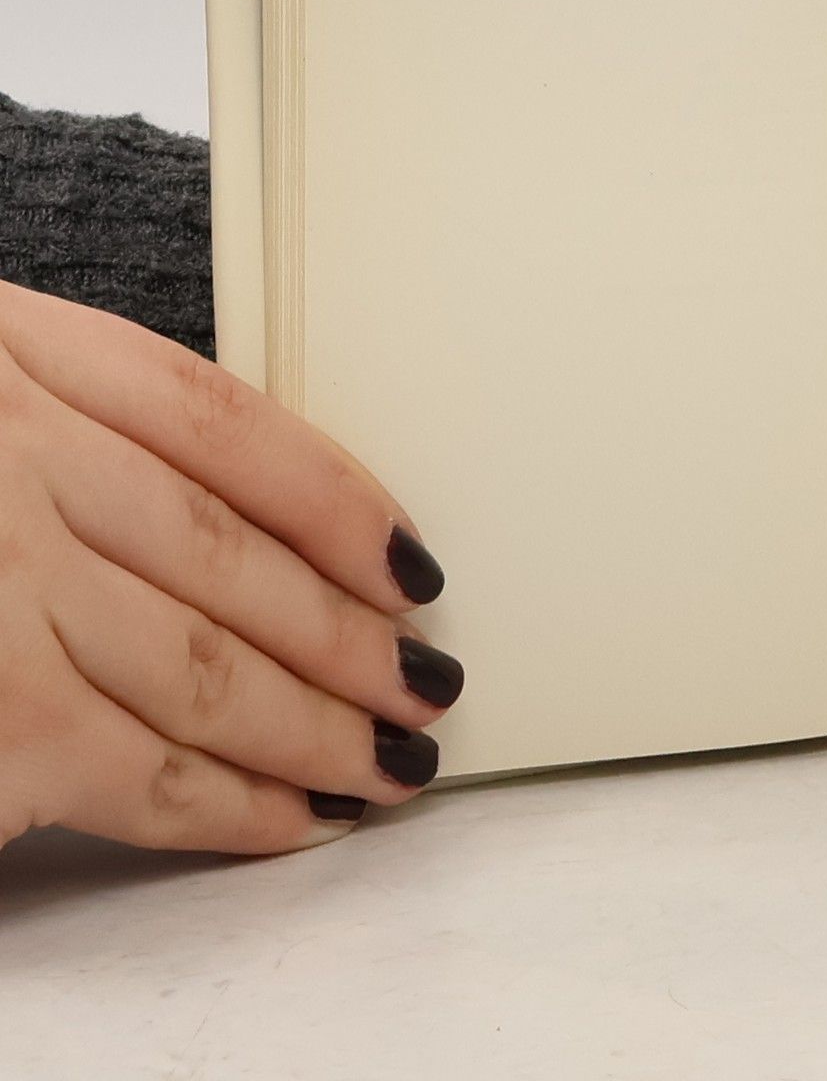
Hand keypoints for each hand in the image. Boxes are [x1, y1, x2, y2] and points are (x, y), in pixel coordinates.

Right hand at [0, 279, 460, 853]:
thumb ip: (70, 418)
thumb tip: (240, 513)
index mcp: (16, 360)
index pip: (231, 426)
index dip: (340, 498)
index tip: (412, 558)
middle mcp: (14, 465)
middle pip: (241, 561)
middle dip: (352, 638)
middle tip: (430, 683)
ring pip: (210, 667)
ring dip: (322, 726)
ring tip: (396, 758)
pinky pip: (135, 771)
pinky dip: (230, 807)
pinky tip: (292, 820)